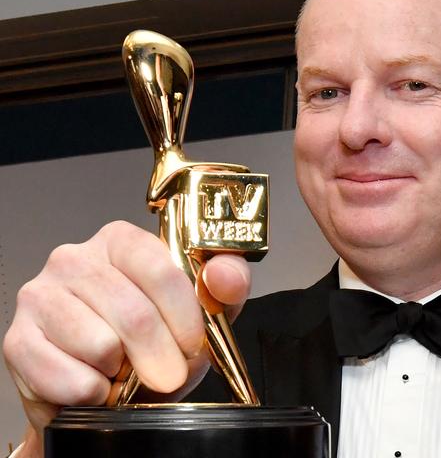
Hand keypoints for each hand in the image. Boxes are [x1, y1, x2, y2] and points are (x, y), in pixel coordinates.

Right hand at [2, 221, 250, 451]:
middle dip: (161, 357)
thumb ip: (226, 285)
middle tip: (168, 375)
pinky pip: (68, 378)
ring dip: (124, 374)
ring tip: (124, 370)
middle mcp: (75, 258)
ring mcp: (41, 296)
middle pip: (133, 312)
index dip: (184, 317)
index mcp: (121, 241)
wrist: (110, 384)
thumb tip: (224, 275)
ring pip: (101, 345)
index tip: (193, 346)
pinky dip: (93, 394)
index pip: (161, 271)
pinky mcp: (17, 339)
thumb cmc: (156, 339)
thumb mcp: (203, 310)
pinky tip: (97, 383)